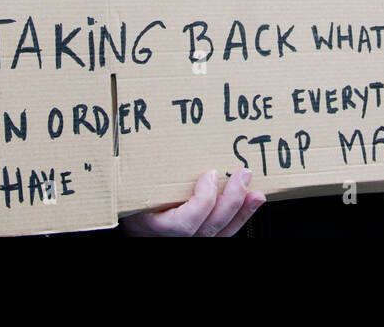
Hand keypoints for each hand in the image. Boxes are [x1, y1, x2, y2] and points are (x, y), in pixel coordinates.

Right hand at [121, 168, 264, 236]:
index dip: (202, 200)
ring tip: (256, 193)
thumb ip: (143, 174)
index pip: (185, 224)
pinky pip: (223, 233)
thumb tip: (146, 142)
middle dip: (231, 200)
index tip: (209, 174)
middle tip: (243, 174)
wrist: (131, 225)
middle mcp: (175, 240)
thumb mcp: (130, 190)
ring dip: (242, 211)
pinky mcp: (200, 237)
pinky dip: (240, 217)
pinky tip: (250, 202)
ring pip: (221, 233)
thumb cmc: (127, 205)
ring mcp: (190, 241)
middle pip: (210, 228)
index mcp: (156, 227)